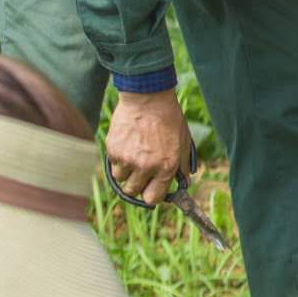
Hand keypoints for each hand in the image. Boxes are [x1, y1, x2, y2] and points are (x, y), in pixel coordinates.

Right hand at [106, 90, 191, 205]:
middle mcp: (146, 166)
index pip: (154, 198)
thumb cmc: (169, 119)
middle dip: (138, 185)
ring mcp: (128, 159)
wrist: (148, 98)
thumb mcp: (184, 143)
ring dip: (127, 173)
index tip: (152, 189)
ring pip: (121, 180)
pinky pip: (113, 165)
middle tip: (142, 173)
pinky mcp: (114, 150)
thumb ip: (182, 165)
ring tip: (134, 156)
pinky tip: (127, 146)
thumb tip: (183, 182)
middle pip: (134, 192)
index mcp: (167, 166)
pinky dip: (118, 160)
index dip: (152, 195)